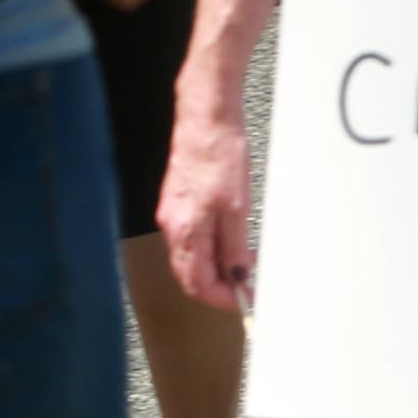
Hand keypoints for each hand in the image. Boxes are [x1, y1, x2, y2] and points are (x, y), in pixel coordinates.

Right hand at [156, 105, 255, 311]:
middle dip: (216, 286)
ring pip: (190, 256)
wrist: (206, 116)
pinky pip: (191, 238)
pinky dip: (209, 248)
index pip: (197, 283)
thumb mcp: (237, 206)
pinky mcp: (178, 201)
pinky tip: (229, 241)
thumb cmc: (220, 154)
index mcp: (185, 231)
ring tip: (243, 263)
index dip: (221, 298)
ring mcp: (172, 213)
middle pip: (189, 274)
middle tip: (246, 287)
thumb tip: (238, 277)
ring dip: (214, 267)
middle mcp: (172, 226)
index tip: (244, 300)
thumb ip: (235, 247)